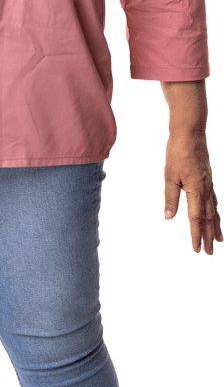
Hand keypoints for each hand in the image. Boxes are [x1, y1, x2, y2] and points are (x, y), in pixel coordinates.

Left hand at [163, 128, 220, 254]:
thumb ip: (170, 198)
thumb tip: (168, 218)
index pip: (195, 219)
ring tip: (219, 241)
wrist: (190, 132)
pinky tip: (215, 216)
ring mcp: (209, 184)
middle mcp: (206, 190)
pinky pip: (214, 201)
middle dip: (208, 237)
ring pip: (214, 211)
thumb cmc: (177, 153)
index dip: (196, 235)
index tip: (197, 250)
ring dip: (216, 227)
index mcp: (196, 191)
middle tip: (209, 253)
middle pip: (208, 218)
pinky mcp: (209, 179)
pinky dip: (216, 213)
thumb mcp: (169, 176)